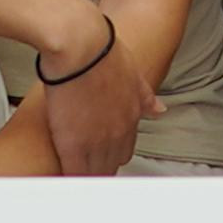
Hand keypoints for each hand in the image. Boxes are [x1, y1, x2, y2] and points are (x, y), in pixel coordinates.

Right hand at [34, 9, 149, 181]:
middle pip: (112, 164)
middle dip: (100, 165)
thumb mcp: (132, 72)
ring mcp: (97, 141)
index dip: (111, 153)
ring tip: (74, 171)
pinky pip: (75, 172)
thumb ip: (144, 95)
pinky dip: (71, 175)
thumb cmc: (102, 50)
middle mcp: (118, 132)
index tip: (101, 154)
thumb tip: (159, 109)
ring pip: (96, 172)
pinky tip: (63, 174)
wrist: (82, 46)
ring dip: (86, 172)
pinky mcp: (73, 144)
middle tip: (85, 164)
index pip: (125, 149)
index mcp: (132, 116)